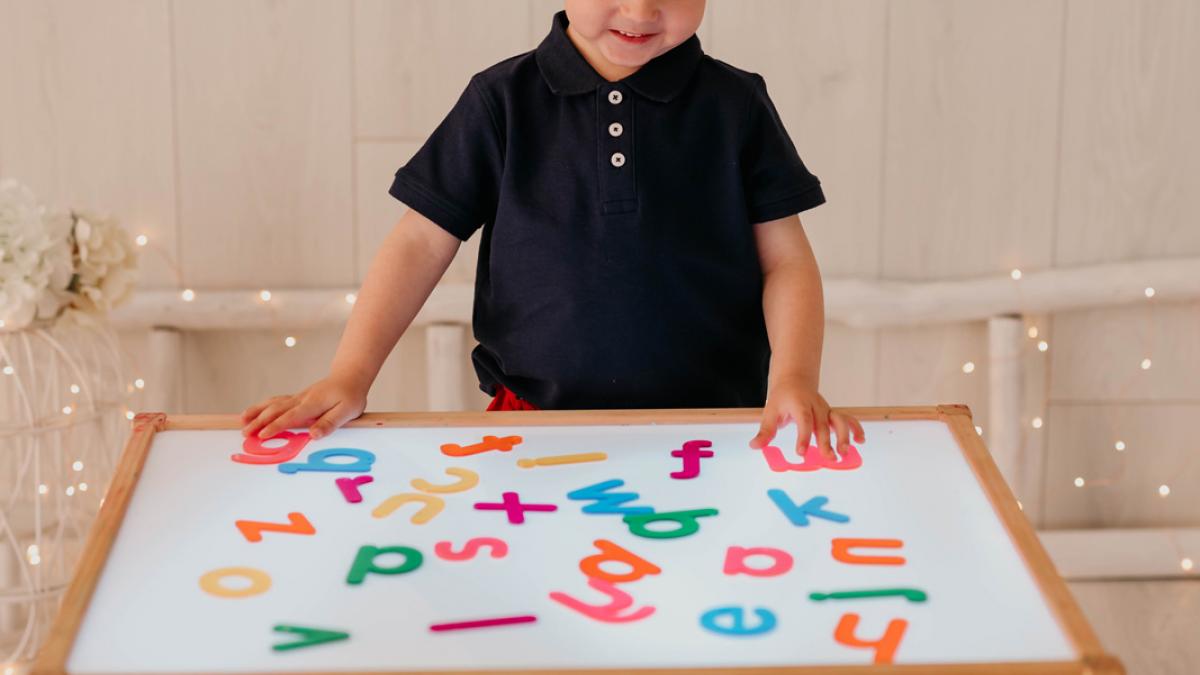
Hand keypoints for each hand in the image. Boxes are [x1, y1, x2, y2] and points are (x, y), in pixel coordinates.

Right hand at [240, 375, 367, 439]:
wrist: (350, 377)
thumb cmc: (350, 395)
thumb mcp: (347, 412)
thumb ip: (329, 423)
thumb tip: (313, 435)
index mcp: (313, 404)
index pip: (290, 416)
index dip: (275, 426)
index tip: (262, 435)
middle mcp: (302, 399)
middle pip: (276, 410)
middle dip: (259, 421)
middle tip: (245, 433)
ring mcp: (298, 397)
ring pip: (273, 403)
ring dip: (257, 411)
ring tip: (242, 421)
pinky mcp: (297, 397)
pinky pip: (277, 401)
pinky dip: (263, 406)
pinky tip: (254, 411)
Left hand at [748, 375, 864, 458]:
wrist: (795, 380)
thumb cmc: (782, 398)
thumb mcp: (770, 412)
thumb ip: (765, 431)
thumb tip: (755, 446)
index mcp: (800, 405)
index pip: (803, 421)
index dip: (803, 437)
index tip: (801, 452)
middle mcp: (816, 407)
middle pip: (823, 425)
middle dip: (827, 442)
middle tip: (829, 458)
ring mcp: (826, 410)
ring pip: (839, 421)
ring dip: (844, 436)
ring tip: (845, 453)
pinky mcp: (832, 414)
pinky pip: (847, 419)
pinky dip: (856, 428)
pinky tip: (860, 441)